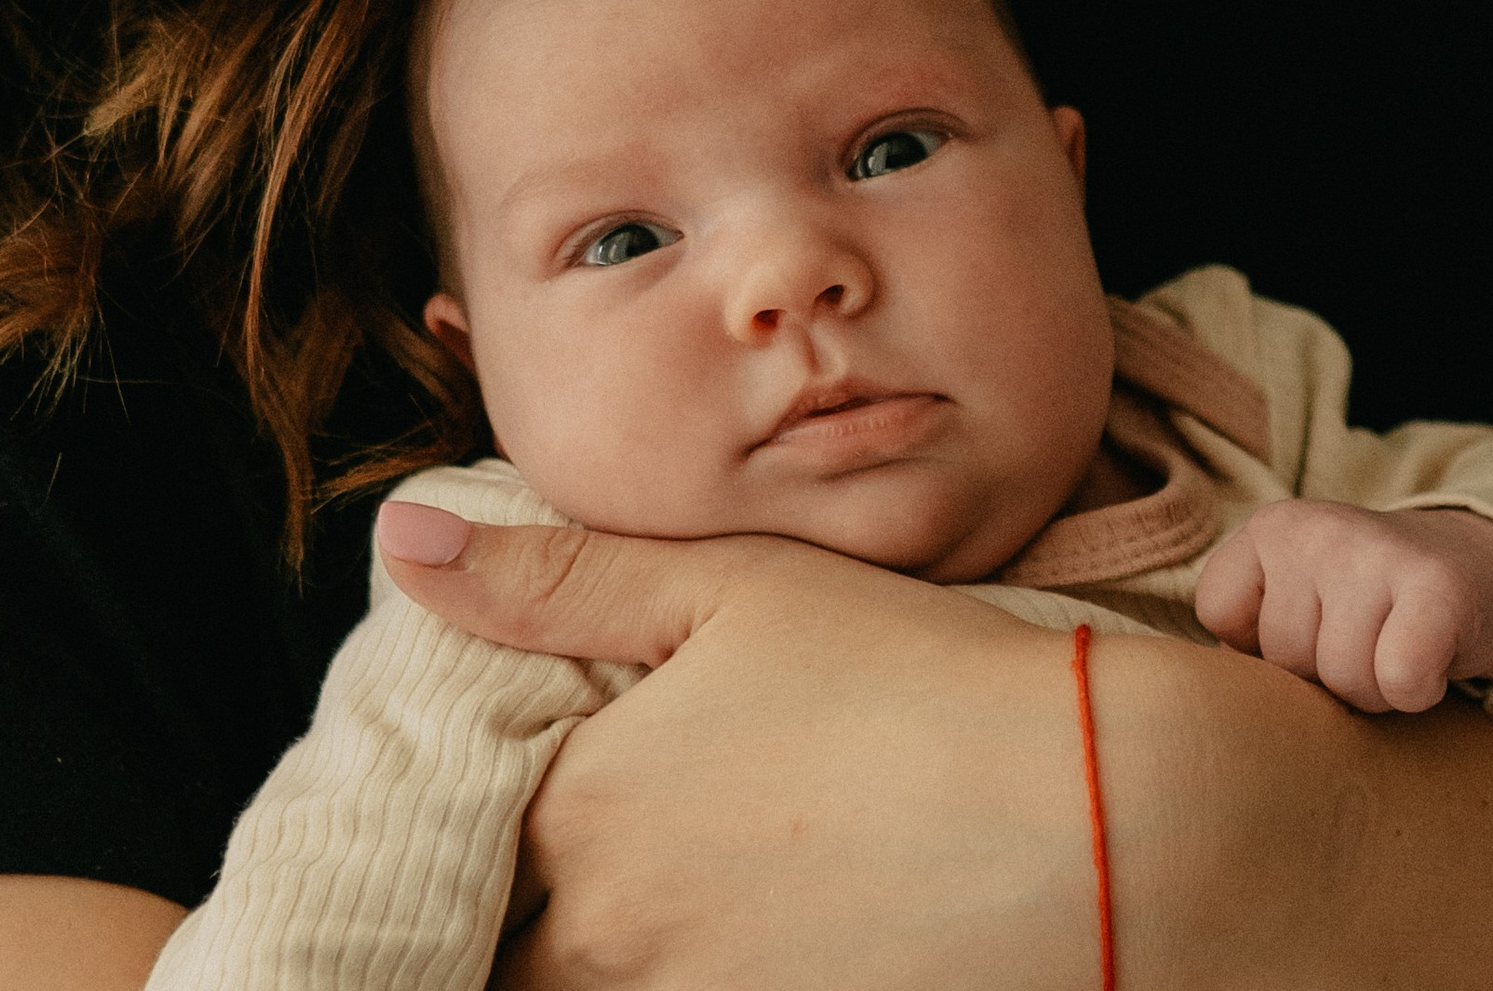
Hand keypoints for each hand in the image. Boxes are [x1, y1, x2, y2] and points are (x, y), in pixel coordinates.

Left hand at [379, 515, 1140, 989]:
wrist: (1095, 818)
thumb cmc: (913, 682)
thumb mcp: (732, 588)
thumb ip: (555, 578)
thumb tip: (397, 545)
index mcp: (578, 811)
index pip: (446, 841)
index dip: (460, 820)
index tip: (496, 794)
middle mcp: (609, 939)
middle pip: (505, 946)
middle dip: (515, 906)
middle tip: (590, 847)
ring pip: (591, 989)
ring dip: (602, 948)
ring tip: (690, 882)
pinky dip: (698, 976)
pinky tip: (765, 928)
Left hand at [1193, 500, 1492, 711]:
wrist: (1483, 575)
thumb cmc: (1371, 609)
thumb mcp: (1297, 601)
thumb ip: (1249, 642)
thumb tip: (1220, 712)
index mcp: (1271, 526)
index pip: (1220, 617)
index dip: (1266, 647)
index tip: (1313, 626)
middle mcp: (1317, 528)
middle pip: (1286, 660)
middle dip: (1326, 674)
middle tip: (1369, 640)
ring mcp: (1375, 552)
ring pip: (1342, 680)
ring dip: (1374, 688)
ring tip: (1398, 648)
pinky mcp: (1437, 588)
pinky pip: (1398, 680)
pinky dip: (1416, 692)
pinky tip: (1433, 662)